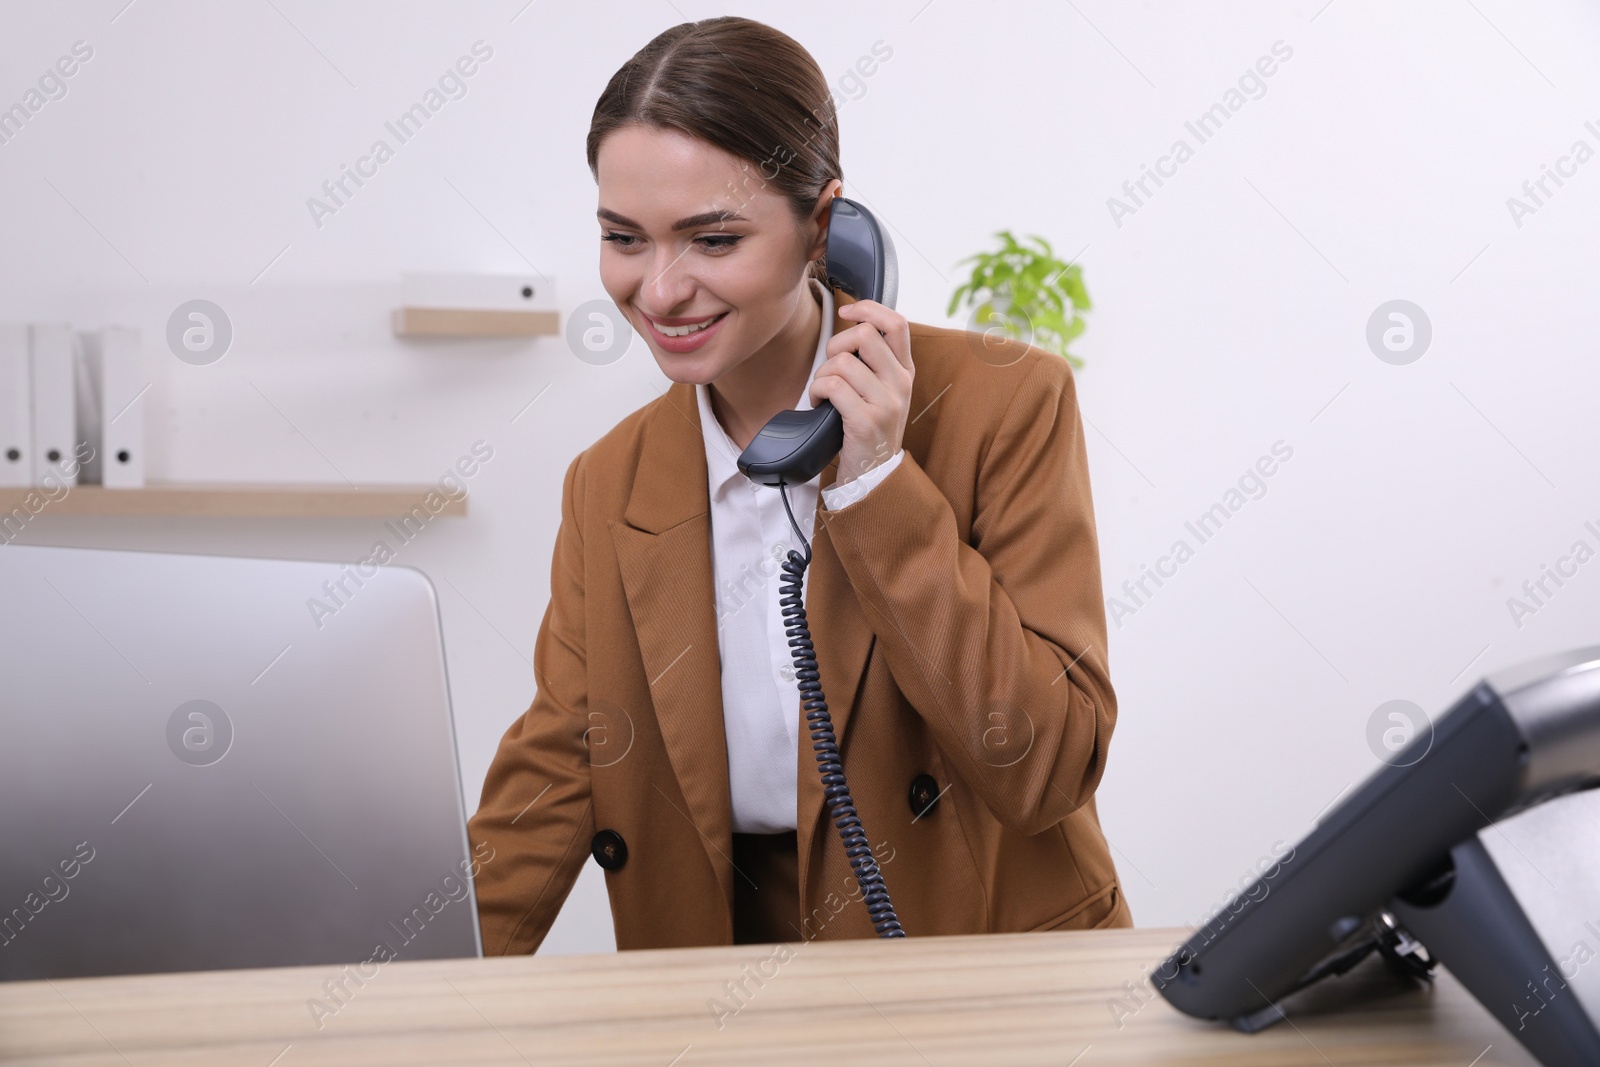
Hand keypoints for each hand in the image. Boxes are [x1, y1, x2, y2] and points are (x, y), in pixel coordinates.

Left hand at [809, 299, 913, 488]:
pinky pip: (833, 386)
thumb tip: (851, 326)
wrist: (873, 476)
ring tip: (823, 393)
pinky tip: (819, 404)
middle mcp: (901, 383)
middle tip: (830, 368)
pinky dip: (816, 391)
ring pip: (842, 362)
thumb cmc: (868, 429)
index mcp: (904, 371)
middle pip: (864, 335)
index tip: (845, 312)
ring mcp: (886, 403)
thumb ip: (873, 361)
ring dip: (821, 375)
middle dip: (835, 346)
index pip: (896, 323)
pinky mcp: (867, 421)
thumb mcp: (882, 392)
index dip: (868, 309)